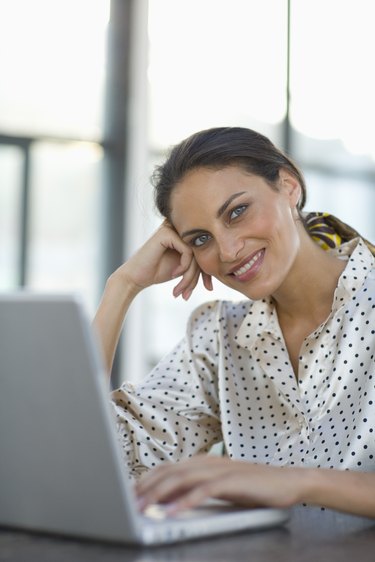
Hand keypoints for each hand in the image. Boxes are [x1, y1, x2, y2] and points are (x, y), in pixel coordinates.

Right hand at [119, 222, 212, 299]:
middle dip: (199, 276)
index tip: (208, 287)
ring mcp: (172, 228)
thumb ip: (200, 263)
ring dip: (190, 276)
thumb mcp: (185, 268)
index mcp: (184, 233)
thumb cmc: (158, 271)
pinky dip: (184, 267)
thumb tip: (221, 269)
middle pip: (202, 251)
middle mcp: (179, 227)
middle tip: (189, 292)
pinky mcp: (167, 233)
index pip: (206, 250)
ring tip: (181, 290)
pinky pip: (188, 251)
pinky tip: (174, 275)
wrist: (136, 277)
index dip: (209, 270)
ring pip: (196, 253)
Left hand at [136, 456, 302, 513]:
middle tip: (127, 501)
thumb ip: (195, 488)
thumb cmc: (253, 487)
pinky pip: (203, 491)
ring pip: (181, 479)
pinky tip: (171, 512)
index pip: (167, 468)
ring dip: (158, 493)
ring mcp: (220, 470)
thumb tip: (167, 500)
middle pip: (169, 471)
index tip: (129, 492)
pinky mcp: (232, 481)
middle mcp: (208, 462)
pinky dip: (184, 502)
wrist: (288, 481)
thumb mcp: (219, 487)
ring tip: (141, 507)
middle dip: (146, 486)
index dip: (147, 479)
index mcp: (202, 462)